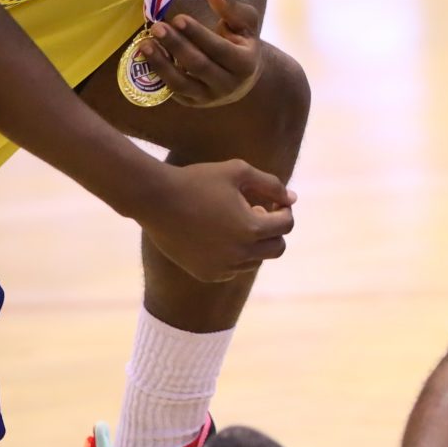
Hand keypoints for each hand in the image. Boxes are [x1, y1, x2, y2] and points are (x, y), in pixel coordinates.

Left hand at [130, 0, 263, 108]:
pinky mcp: (193, 103)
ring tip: (144, 44)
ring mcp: (209, 97)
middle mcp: (228, 85)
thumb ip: (231, 8)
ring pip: (182, 83)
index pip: (218, 49)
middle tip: (157, 27)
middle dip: (176, 46)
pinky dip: (159, 74)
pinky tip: (148, 57)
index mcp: (245, 64)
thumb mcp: (245, 25)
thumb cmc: (243, 44)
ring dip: (161, 63)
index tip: (178, 18)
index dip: (197, 34)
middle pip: (198, 65)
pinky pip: (172, 90)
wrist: (244, 78)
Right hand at [138, 159, 294, 282]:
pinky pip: (233, 270)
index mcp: (252, 229)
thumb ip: (271, 184)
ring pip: (256, 260)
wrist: (155, 199)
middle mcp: (240, 254)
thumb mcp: (239, 172)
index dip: (283, 209)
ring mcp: (222, 268)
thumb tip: (292, 199)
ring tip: (234, 220)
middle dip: (273, 229)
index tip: (272, 200)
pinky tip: (219, 234)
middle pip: (277, 248)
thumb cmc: (198, 180)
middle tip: (255, 211)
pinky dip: (235, 255)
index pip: (286, 225)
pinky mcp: (206, 274)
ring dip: (254, 243)